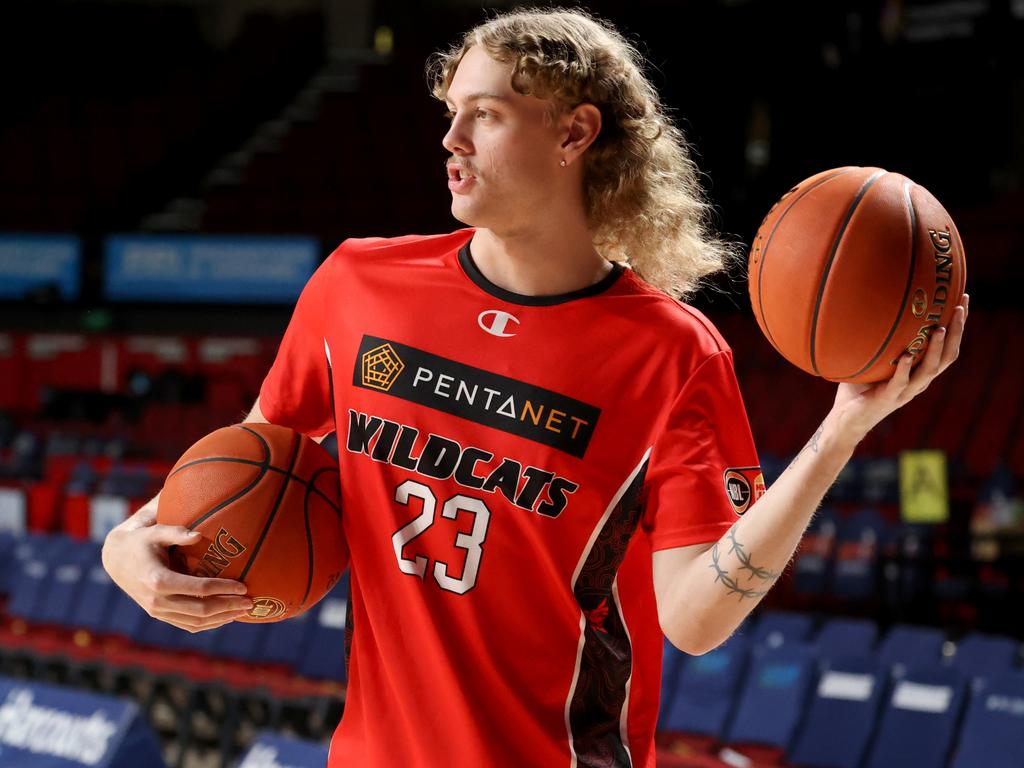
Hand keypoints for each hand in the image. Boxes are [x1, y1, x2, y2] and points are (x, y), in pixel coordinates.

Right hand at [101, 504, 251, 632]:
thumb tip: (199, 535)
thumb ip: (176, 532)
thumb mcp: (156, 531)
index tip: (243, 586)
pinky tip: (226, 617)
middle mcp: (157, 601)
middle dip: (228, 606)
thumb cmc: (141, 540)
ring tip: (244, 611)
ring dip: (222, 618)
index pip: (198, 588)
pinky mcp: (159, 616)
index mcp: (158, 580)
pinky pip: (187, 625)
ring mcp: (157, 611)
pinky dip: (208, 624)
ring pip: (195, 622)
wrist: (115, 560)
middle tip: (251, 602)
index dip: (223, 588)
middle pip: (200, 610)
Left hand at [831, 293, 968, 441]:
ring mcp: (905, 392)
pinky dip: (905, 369)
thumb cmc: (858, 388)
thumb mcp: (872, 360)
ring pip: (928, 371)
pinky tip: (908, 355)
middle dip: (956, 332)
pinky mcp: (888, 400)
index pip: (946, 348)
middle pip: (947, 357)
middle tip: (960, 308)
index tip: (963, 300)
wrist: (846, 420)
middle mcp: (918, 383)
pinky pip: (900, 383)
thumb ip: (877, 341)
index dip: (957, 326)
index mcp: (919, 373)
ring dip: (936, 349)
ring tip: (940, 329)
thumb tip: (870, 307)